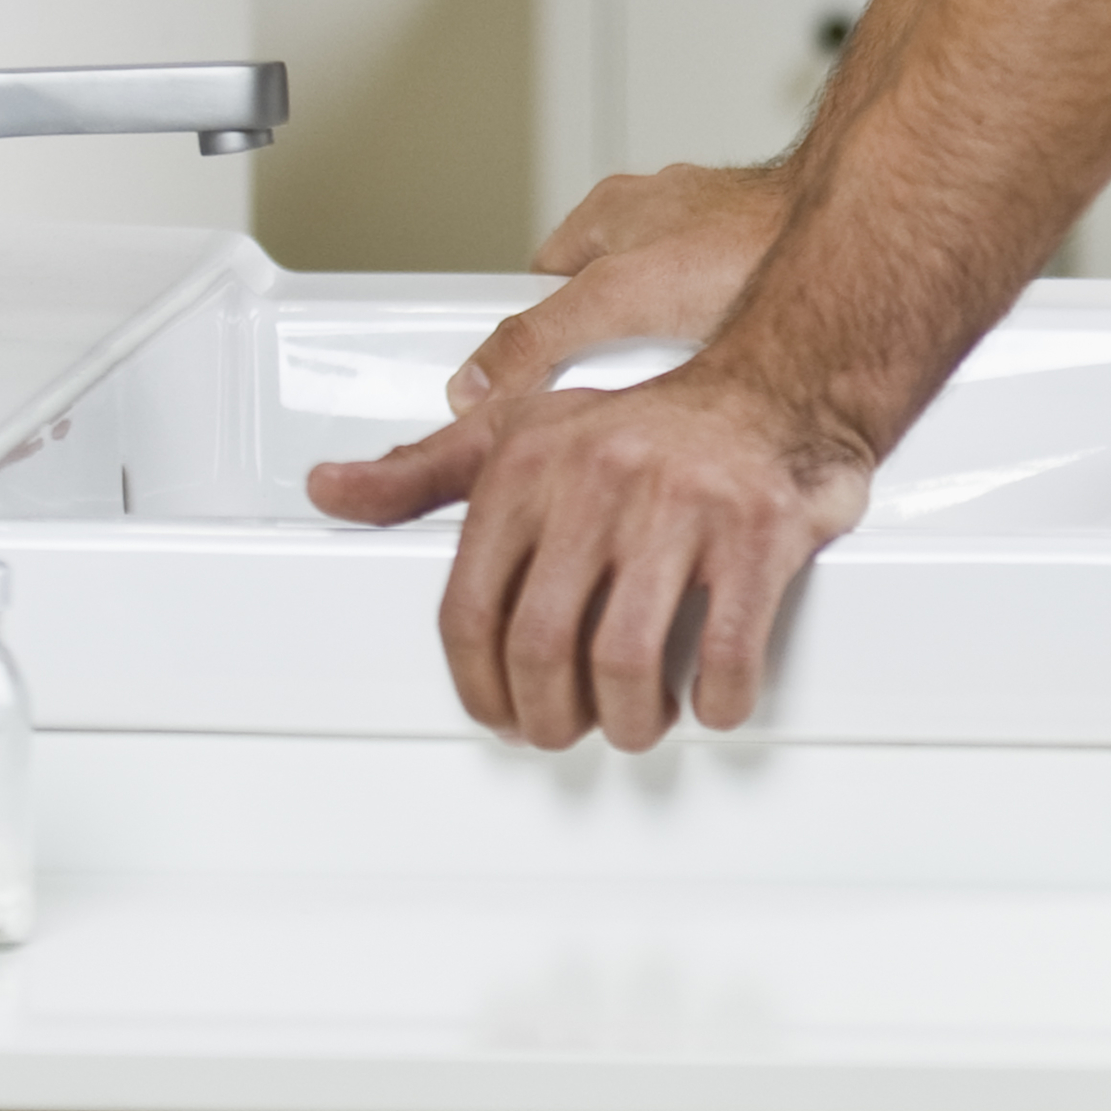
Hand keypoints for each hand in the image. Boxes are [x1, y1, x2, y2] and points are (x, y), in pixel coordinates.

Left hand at [306, 354, 869, 743]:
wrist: (780, 384)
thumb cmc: (648, 423)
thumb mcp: (524, 430)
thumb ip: (423, 471)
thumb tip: (330, 490)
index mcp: (532, 464)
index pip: (471, 611)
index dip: (481, 689)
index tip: (502, 714)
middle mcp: (601, 481)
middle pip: (544, 650)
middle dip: (552, 718)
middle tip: (570, 727)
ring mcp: (683, 508)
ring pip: (628, 664)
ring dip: (631, 721)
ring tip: (639, 717)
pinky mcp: (758, 534)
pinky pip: (726, 655)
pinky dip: (716, 702)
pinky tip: (711, 697)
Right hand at [449, 167, 792, 416]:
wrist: (855, 241)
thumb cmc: (747, 242)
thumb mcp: (619, 296)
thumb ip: (540, 336)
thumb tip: (479, 379)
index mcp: (608, 214)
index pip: (537, 286)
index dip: (529, 338)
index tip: (523, 389)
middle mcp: (656, 222)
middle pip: (596, 310)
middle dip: (600, 358)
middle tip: (611, 397)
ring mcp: (707, 249)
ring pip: (654, 324)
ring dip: (657, 361)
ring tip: (674, 389)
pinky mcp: (749, 277)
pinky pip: (706, 330)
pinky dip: (704, 355)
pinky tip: (718, 379)